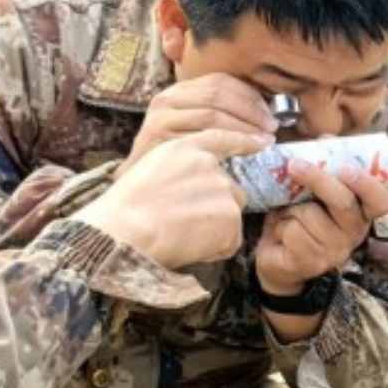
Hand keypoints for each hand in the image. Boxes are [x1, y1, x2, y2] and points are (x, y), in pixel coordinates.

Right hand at [75, 130, 265, 268]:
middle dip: (217, 208)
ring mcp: (223, 189)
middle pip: (231, 190)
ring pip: (231, 216)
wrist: (124, 230)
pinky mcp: (230, 216)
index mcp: (185, 148)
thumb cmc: (125, 209)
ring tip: (182, 234)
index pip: (222, 138)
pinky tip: (190, 246)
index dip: (244, 140)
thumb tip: (201, 181)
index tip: (262, 140)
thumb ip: (181, 167)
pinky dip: (215, 249)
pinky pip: (230, 241)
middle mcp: (209, 165)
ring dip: (215, 230)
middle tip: (184, 223)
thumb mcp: (150, 168)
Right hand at [116, 75, 277, 176]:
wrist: (137, 194)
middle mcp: (166, 98)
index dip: (249, 95)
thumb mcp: (195, 136)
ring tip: (264, 140)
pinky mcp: (159, 135)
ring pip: (213, 112)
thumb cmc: (173, 168)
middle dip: (251, 109)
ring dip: (245, 125)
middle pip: (218, 93)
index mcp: (177, 93)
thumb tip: (262, 118)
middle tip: (272, 128)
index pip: (219, 81)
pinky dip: (232, 139)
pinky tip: (248, 149)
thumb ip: (219, 121)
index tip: (269, 113)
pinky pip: (204, 132)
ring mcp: (161, 116)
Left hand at [254, 161, 387, 294]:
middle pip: (342, 202)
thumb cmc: (300, 218)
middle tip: (295, 165)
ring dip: (291, 210)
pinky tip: (282, 233)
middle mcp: (353, 232)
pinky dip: (280, 227)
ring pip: (310, 216)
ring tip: (288, 215)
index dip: (367, 184)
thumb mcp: (312, 191)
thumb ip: (324, 166)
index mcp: (360, 212)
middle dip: (318, 180)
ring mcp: (333, 250)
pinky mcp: (310, 263)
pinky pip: (293, 234)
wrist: (279, 260)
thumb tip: (327, 137)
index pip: (380, 201)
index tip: (346, 169)